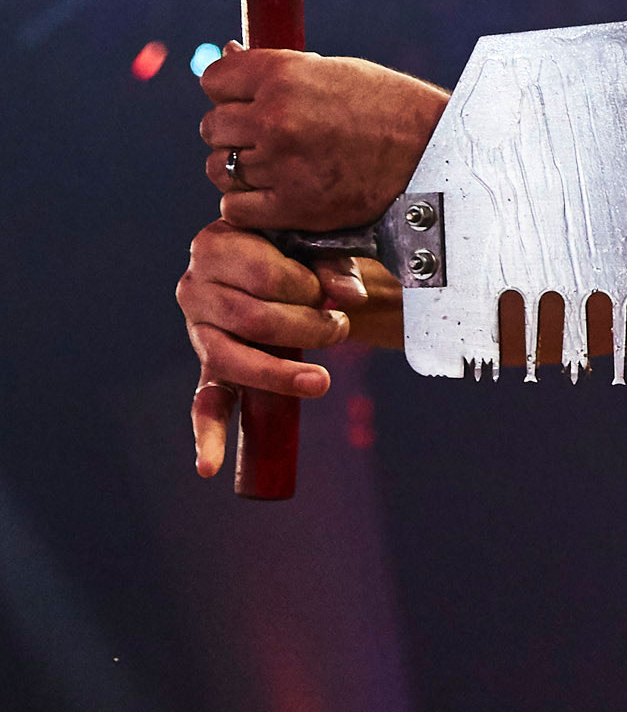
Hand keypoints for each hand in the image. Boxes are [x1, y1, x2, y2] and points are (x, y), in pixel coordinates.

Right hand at [177, 221, 361, 477]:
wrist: (289, 264)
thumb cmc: (304, 251)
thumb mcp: (319, 245)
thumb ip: (334, 265)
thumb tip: (347, 296)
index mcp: (216, 245)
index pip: (266, 278)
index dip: (308, 288)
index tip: (331, 291)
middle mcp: (195, 287)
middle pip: (255, 321)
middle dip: (308, 328)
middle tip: (340, 328)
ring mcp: (199, 331)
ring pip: (234, 360)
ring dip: (281, 374)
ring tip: (320, 381)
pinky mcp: (211, 366)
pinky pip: (206, 403)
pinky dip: (208, 436)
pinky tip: (210, 467)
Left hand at [199, 44, 448, 232]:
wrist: (437, 152)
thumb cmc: (389, 107)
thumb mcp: (334, 71)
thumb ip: (276, 70)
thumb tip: (227, 52)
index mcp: (283, 75)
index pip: (214, 80)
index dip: (230, 91)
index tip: (249, 101)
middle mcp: (276, 118)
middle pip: (213, 127)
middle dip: (236, 132)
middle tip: (269, 138)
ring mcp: (283, 164)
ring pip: (220, 168)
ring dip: (241, 169)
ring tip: (275, 167)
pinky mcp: (295, 206)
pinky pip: (236, 208)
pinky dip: (248, 204)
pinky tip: (274, 194)